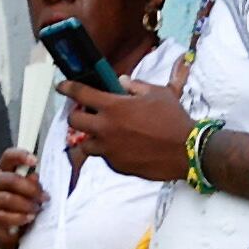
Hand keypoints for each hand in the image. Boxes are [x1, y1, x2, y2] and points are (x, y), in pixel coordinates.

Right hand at [0, 147, 45, 248]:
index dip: (21, 156)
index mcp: (3, 171)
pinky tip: (28, 219)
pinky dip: (19, 218)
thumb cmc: (24, 206)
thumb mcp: (32, 193)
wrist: (15, 232)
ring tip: (36, 210)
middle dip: (31, 189)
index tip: (35, 161)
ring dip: (26, 205)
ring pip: (8, 199)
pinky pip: (4, 216)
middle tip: (44, 198)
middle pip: (10, 180)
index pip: (8, 157)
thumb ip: (33, 183)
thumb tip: (34, 177)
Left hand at [62, 76, 196, 183]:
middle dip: (76, 114)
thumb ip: (135, 86)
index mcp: (114, 107)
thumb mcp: (157, 93)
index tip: (61, 86)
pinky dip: (109, 150)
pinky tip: (123, 146)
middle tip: (86, 112)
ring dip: (91, 136)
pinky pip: (105, 157)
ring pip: (86, 143)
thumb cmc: (173, 119)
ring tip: (105, 133)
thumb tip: (120, 82)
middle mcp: (106, 128)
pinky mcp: (117, 166)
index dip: (67, 87)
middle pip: (75, 120)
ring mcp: (109, 149)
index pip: (81, 93)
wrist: (187, 151)